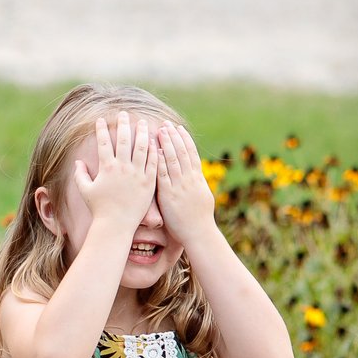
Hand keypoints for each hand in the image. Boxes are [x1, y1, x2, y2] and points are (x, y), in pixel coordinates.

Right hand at [70, 111, 158, 229]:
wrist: (116, 225)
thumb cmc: (99, 209)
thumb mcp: (85, 191)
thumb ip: (80, 175)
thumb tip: (77, 162)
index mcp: (106, 168)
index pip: (103, 142)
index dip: (101, 129)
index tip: (101, 119)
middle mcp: (122, 168)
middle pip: (123, 139)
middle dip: (122, 124)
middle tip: (123, 114)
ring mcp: (137, 174)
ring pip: (141, 147)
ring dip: (141, 132)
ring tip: (141, 122)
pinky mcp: (148, 182)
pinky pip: (153, 162)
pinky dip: (153, 150)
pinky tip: (153, 141)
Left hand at [152, 123, 216, 244]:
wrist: (199, 233)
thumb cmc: (199, 219)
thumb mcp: (202, 197)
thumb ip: (196, 184)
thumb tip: (194, 175)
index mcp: (197, 178)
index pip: (191, 153)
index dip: (184, 139)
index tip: (178, 128)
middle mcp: (189, 179)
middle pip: (181, 152)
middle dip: (174, 137)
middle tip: (166, 124)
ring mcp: (179, 186)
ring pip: (173, 160)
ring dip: (166, 144)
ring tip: (160, 131)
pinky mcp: (169, 195)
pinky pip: (164, 175)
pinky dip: (160, 161)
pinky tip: (155, 151)